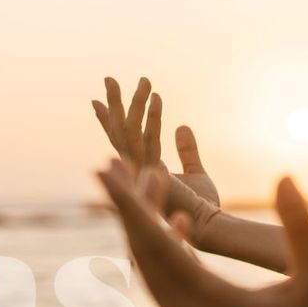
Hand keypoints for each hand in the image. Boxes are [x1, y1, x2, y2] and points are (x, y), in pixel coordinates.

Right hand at [92, 77, 221, 244]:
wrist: (209, 228)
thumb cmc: (203, 207)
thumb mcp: (196, 173)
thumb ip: (187, 150)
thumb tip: (182, 126)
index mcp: (142, 171)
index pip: (121, 141)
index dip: (108, 121)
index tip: (98, 100)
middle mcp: (135, 171)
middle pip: (118, 133)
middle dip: (114, 105)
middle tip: (110, 78)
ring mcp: (140, 173)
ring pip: (128, 131)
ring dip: (133, 103)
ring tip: (143, 79)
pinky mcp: (151, 173)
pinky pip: (147, 138)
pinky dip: (152, 117)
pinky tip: (158, 98)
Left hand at [93, 157, 307, 306]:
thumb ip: (301, 227)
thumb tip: (285, 177)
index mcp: (214, 304)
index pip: (158, 244)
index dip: (128, 203)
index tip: (102, 169)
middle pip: (143, 253)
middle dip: (129, 205)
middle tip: (116, 161)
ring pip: (149, 269)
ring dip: (145, 226)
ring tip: (152, 182)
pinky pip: (163, 285)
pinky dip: (162, 252)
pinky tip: (178, 225)